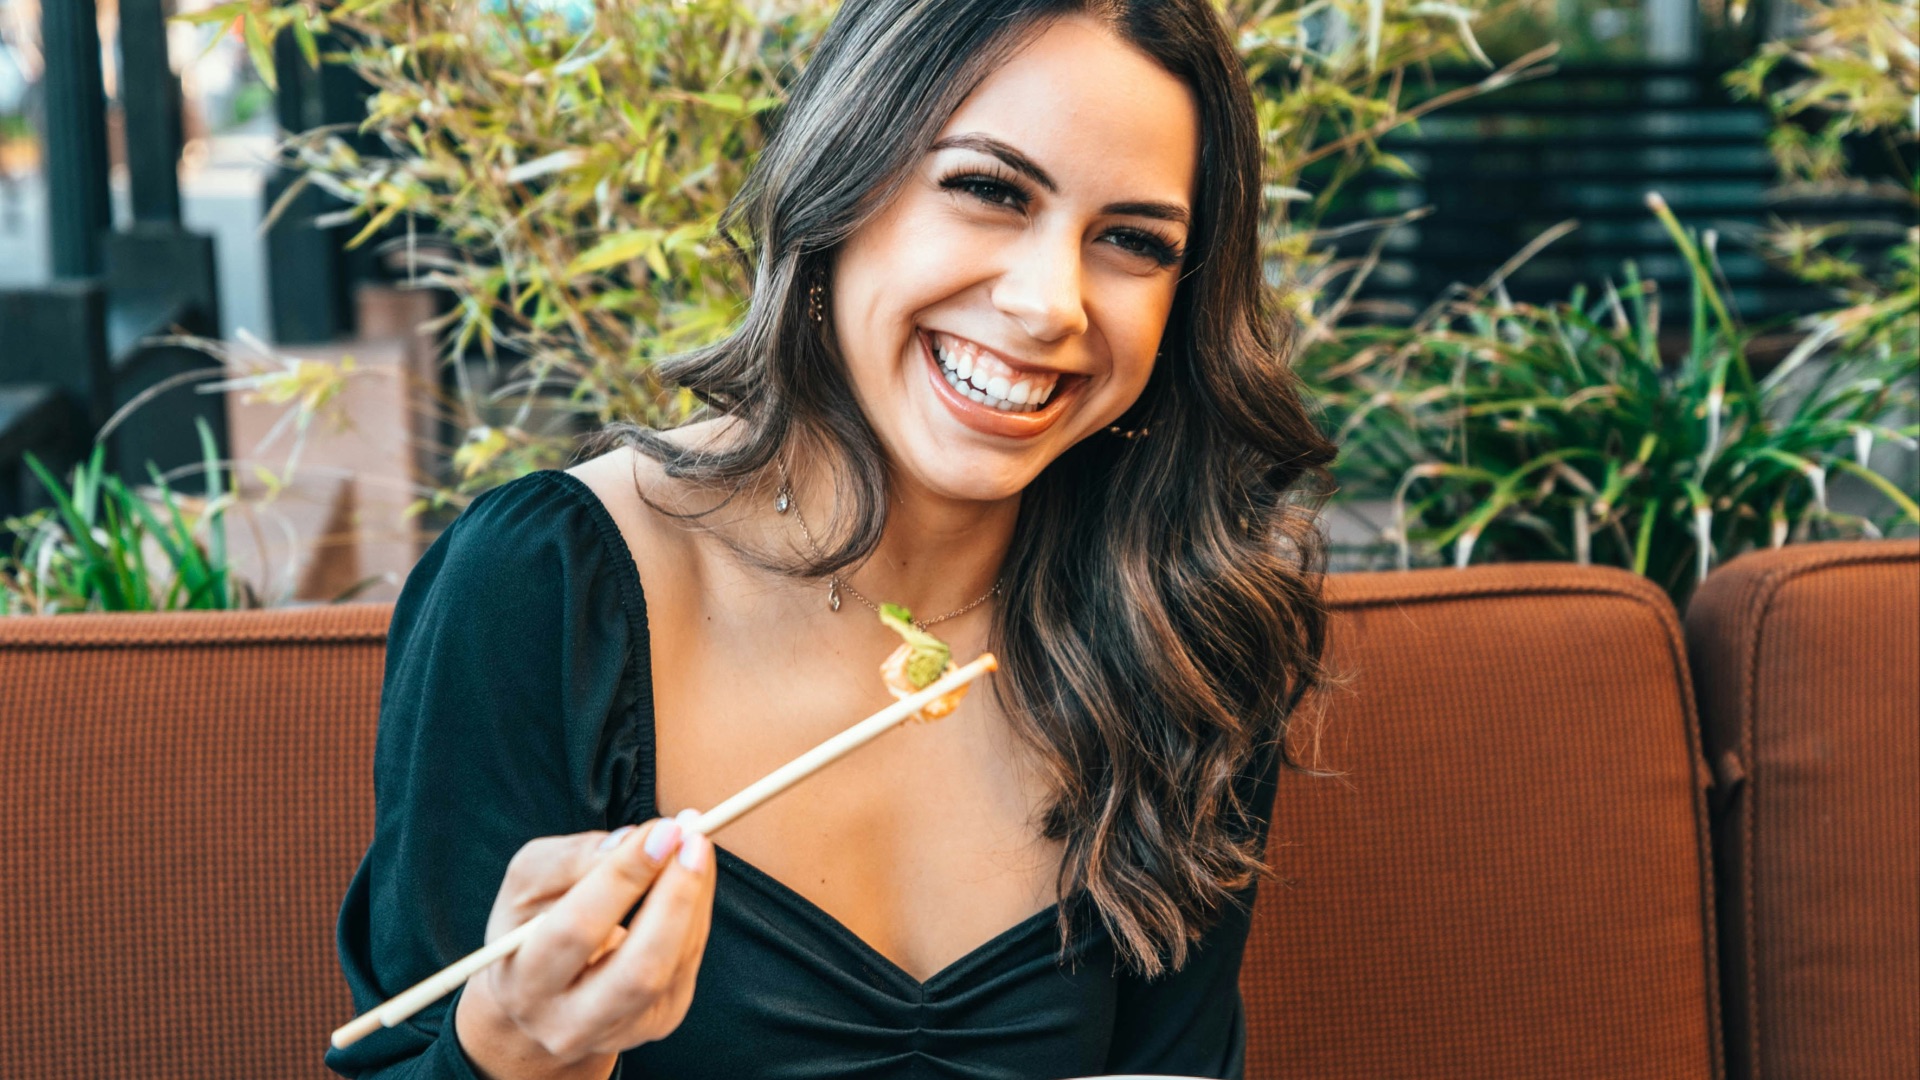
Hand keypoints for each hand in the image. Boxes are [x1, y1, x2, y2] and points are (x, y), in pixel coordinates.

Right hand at [454, 815, 715, 1079]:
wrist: (542, 997)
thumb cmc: (533, 924)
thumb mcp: (528, 884)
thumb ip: (569, 860)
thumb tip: (629, 842)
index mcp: (523, 983)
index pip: (578, 929)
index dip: (624, 876)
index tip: (662, 829)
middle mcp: (569, 1023)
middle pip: (638, 969)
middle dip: (675, 896)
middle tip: (694, 839)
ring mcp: (620, 1031)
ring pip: (673, 966)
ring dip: (694, 898)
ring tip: (696, 845)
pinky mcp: (657, 1023)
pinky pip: (688, 963)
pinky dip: (697, 913)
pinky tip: (693, 876)